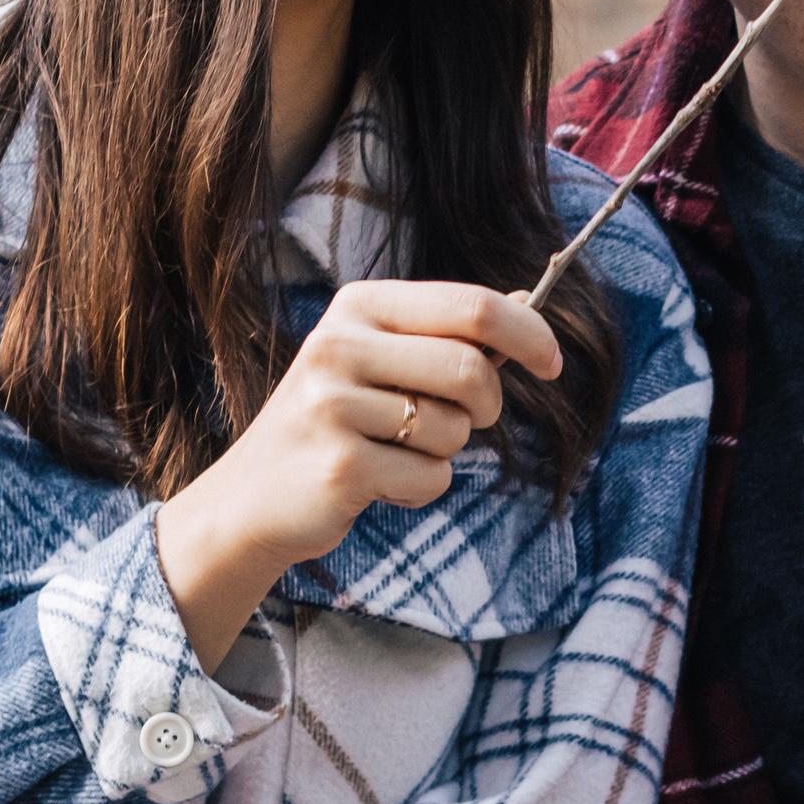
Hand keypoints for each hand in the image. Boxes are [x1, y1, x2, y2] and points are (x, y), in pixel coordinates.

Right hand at [157, 281, 561, 669]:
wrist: (251, 498)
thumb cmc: (336, 422)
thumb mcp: (380, 360)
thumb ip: (446, 334)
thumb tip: (527, 305)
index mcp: (359, 306)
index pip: (473, 305)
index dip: (530, 333)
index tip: (552, 363)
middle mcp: (340, 346)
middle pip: (471, 369)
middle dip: (487, 406)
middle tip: (466, 420)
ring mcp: (333, 406)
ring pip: (455, 429)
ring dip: (445, 451)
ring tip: (393, 451)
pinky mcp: (338, 466)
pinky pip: (432, 477)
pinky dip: (421, 488)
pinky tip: (376, 482)